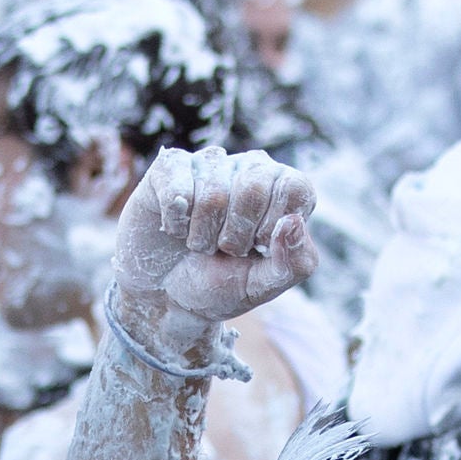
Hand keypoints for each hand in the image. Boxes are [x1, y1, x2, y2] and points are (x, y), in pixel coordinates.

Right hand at [107, 147, 318, 351]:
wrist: (166, 296)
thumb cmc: (219, 285)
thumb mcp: (263, 286)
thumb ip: (293, 263)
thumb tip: (294, 222)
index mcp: (282, 190)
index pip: (294, 188)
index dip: (273, 226)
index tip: (257, 247)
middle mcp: (249, 168)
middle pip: (253, 188)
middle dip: (235, 236)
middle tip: (225, 249)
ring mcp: (211, 164)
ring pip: (213, 196)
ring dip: (202, 237)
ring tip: (199, 243)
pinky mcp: (172, 166)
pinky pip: (177, 191)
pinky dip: (175, 225)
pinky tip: (176, 229)